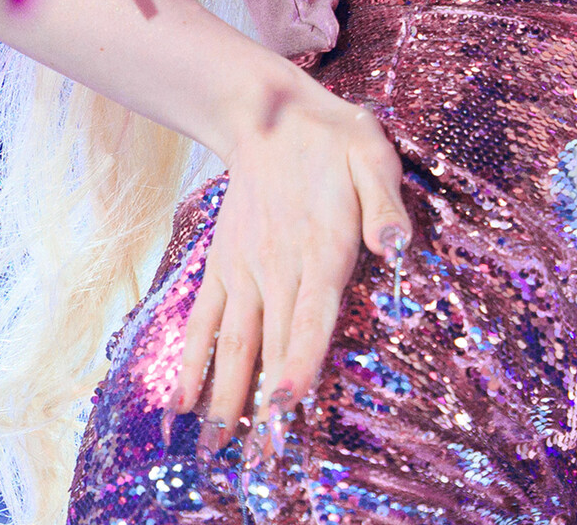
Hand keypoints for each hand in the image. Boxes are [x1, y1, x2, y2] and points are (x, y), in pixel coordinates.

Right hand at [170, 80, 410, 442]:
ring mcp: (245, 268)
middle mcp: (278, 265)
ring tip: (216, 449)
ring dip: (225, 395)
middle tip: (257, 460)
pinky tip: (181, 404)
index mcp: (321, 246)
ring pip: (235, 340)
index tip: (285, 398)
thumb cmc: (335, 139)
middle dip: (263, 402)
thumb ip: (383, 203)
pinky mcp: (225, 266)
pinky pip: (204, 319)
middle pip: (272, 342)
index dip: (300, 357)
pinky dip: (191, 361)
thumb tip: (394, 243)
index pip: (311, 312)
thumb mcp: (373, 155)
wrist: (271, 116)